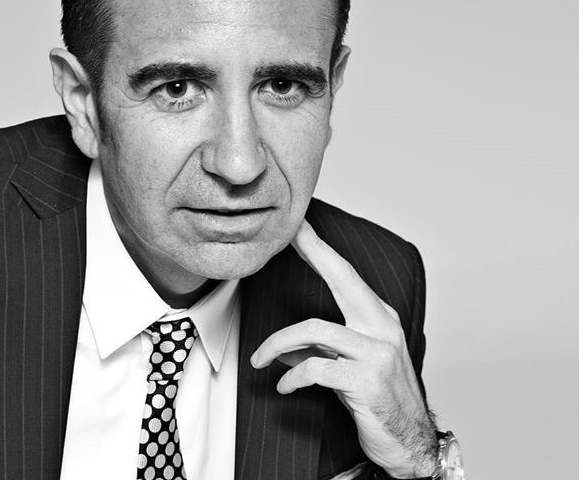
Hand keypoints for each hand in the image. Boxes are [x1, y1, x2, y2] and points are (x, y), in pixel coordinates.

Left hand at [250, 220, 436, 477]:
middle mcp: (382, 328)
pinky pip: (314, 368)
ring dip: (277, 343)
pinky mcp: (367, 380)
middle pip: (342, 278)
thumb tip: (283, 346)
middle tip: (287, 234)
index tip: (299, 225)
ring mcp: (377, 353)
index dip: (320, 247)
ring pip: (313, 330)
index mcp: (378, 318)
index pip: (345, 274)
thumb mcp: (351, 365)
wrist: (410, 443)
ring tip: (259, 359)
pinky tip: (284, 386)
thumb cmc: (380, 400)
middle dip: (313, 251)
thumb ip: (321, 349)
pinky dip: (291, 376)